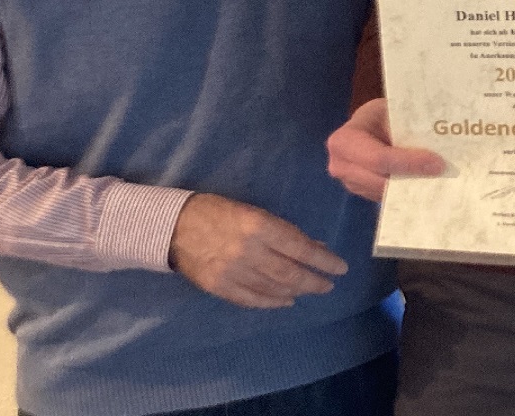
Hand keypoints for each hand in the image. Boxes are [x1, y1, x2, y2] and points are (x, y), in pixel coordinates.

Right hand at [169, 193, 347, 308]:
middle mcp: (249, 252)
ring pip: (273, 289)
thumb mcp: (255, 212)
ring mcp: (233, 273)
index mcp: (259, 227)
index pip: (300, 248)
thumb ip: (282, 231)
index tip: (340, 268)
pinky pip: (252, 300)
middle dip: (314, 281)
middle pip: (290, 274)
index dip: (323, 260)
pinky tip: (285, 301)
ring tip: (310, 290)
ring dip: (296, 292)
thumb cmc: (220, 212)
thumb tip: (313, 246)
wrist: (175, 226)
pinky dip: (272, 303)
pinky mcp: (219, 288)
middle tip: (328, 284)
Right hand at [326, 97, 445, 201]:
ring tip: (438, 179)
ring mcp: (350, 184)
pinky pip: (386, 199)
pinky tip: (426, 185)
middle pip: (380, 182)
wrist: (371, 126)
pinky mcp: (363, 194)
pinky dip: (407, 193)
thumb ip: (406, 126)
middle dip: (413, 179)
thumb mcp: (390, 111)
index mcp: (344, 140)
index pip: (378, 158)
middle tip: (443, 174)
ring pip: (385, 194)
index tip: (437, 162)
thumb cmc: (382, 115)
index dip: (408, 162)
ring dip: (412, 189)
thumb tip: (436, 138)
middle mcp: (341, 166)